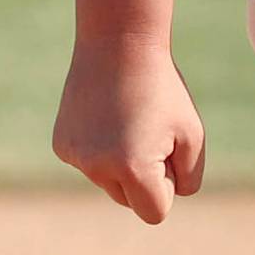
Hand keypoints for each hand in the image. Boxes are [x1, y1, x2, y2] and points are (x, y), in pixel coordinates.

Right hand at [52, 36, 205, 222]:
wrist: (120, 42)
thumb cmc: (163, 88)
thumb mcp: (192, 133)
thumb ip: (189, 177)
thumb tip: (168, 199)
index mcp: (132, 169)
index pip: (156, 211)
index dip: (169, 182)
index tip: (169, 147)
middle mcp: (97, 168)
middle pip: (129, 199)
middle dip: (145, 174)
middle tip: (151, 128)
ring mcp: (75, 157)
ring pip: (108, 180)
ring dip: (122, 158)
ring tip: (129, 115)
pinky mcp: (62, 145)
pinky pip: (90, 160)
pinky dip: (101, 144)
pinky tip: (105, 111)